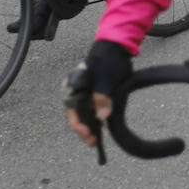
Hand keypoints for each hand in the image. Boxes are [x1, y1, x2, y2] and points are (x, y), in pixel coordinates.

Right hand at [63, 40, 131, 154]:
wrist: (117, 47)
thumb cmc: (108, 60)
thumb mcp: (106, 78)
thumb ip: (102, 97)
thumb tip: (102, 117)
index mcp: (74, 86)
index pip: (71, 110)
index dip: (78, 125)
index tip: (88, 134)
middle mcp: (76, 90)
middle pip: (75, 115)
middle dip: (83, 130)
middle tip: (93, 142)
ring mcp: (85, 92)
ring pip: (83, 114)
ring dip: (89, 126)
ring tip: (96, 139)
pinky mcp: (93, 93)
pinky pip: (90, 109)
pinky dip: (94, 119)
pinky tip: (100, 127)